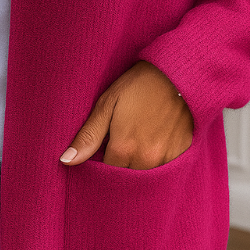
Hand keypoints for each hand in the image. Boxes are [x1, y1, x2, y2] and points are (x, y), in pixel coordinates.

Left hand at [60, 60, 193, 169]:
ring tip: (140, 136)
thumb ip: (88, 136)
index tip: (106, 144)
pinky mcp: (183, 154)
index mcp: (123, 149)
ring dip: (139, 162)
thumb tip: (65, 161)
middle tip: (124, 137)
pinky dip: (158, 159)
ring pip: (145, 173)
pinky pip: (166, 168)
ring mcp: (167, 159)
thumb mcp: (107, 104)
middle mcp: (145, 160)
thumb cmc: (138, 86)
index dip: (103, 158)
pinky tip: (157, 138)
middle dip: (121, 162)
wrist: (178, 74)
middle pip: (125, 174)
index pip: (105, 171)